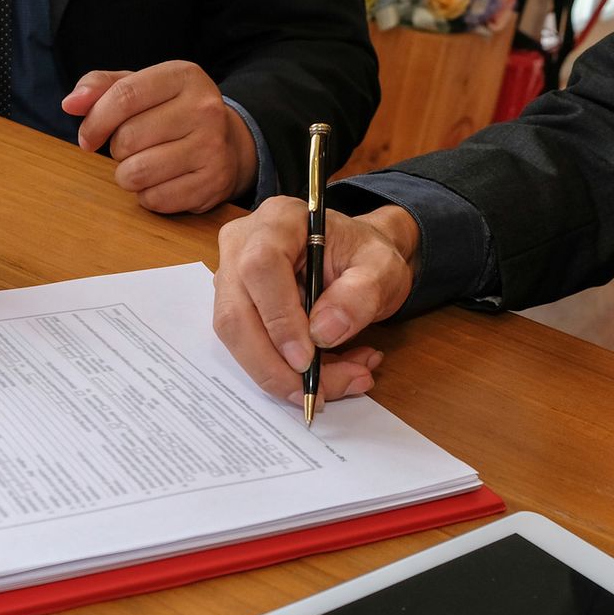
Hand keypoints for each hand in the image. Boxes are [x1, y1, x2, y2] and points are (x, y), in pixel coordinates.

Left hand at [63, 60, 256, 213]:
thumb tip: (70, 104)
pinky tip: (161, 181)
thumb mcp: (141, 88)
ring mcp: (212, 147)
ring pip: (137, 172)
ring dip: (127, 175)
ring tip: (143, 165)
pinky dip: (147, 195)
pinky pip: (155, 198)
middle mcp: (204, 108)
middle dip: (117, 149)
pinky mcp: (212, 183)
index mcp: (184, 76)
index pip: (123, 97)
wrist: (229, 143)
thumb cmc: (171, 112)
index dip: (95, 122)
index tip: (87, 138)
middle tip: (131, 148)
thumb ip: (100, 88)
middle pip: (127, 138)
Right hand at [213, 201, 422, 407]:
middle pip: (235, 312)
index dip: (279, 318)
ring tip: (339, 382)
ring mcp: (231, 278)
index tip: (307, 360)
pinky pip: (247, 347)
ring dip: (282, 374)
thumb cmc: (364, 256)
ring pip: (236, 338)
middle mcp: (241, 246)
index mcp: (278, 220)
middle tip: (318, 393)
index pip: (261, 268)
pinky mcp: (234, 307)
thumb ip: (360, 294)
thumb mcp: (382, 268)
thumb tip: (322, 334)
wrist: (356, 260)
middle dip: (274, 365)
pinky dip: (284, 372)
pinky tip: (325, 375)